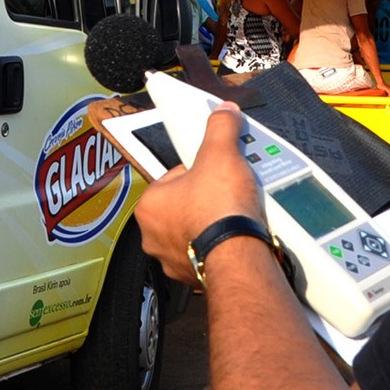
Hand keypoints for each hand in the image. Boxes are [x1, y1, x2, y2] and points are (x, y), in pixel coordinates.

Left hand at [134, 101, 266, 284]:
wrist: (239, 256)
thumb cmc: (219, 210)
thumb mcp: (220, 154)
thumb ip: (220, 129)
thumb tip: (223, 113)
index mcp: (149, 205)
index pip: (175, 177)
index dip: (199, 169)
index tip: (216, 170)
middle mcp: (154, 235)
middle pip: (185, 206)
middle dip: (206, 199)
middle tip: (229, 193)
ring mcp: (173, 260)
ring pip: (194, 232)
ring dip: (212, 225)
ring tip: (235, 215)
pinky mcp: (195, 276)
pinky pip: (207, 255)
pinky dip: (220, 247)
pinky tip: (236, 238)